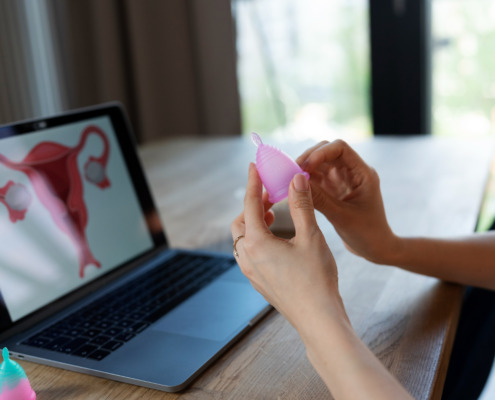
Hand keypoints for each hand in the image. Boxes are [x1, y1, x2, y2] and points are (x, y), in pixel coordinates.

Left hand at [231, 163, 345, 328]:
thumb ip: (302, 205)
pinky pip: (249, 253)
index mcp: (257, 244)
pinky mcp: (258, 282)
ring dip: (254, 222)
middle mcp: (247, 258)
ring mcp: (251, 272)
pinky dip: (257, 238)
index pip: (250, 204)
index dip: (253, 182)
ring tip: (274, 214)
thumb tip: (296, 178)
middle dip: (252, 204)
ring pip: (242, 239)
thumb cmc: (316, 279)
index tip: (254, 166)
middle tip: (270, 193)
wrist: (318, 319)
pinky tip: (276, 239)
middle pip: (240, 222)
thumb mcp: (311, 237)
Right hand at [297, 140, 398, 263]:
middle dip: (308, 158)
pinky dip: (305, 181)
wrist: (376, 249)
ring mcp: (342, 180)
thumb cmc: (367, 234)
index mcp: (363, 173)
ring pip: (319, 163)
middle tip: (292, 172)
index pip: (340, 148)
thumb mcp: (341, 217)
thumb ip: (320, 199)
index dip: (320, 153)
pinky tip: (294, 189)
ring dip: (304, 169)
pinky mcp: (333, 189)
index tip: (304, 167)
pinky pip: (316, 178)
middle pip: (327, 151)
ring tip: (289, 181)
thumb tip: (297, 182)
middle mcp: (352, 172)